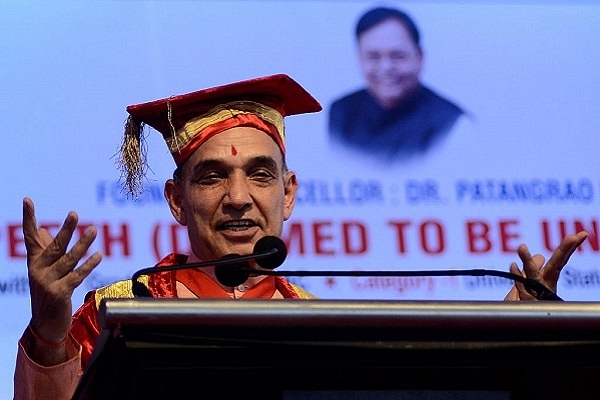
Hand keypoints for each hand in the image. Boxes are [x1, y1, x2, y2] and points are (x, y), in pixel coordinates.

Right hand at [23, 197, 101, 361]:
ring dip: (83, 244)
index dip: (28, 218)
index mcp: (34, 261)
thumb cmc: (47, 292)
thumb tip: (45, 230)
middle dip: (65, 229)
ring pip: (68, 259)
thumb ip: (45, 250)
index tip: (27, 200)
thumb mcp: (44, 271)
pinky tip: (98, 255)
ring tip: (94, 230)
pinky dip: (88, 265)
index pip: (30, 236)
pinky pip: (77, 275)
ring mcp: (48, 282)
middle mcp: (38, 270)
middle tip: (74, 213)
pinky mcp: (60, 294)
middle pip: (54, 246)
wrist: (45, 325)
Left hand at [504, 231, 587, 299]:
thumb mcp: (527, 284)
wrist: (517, 327)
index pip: (559, 261)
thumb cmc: (522, 306)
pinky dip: (517, 278)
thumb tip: (540, 256)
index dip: (568, 247)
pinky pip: (521, 289)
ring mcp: (536, 296)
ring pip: (534, 277)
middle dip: (564, 251)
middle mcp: (545, 287)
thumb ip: (533, 270)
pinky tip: (512, 265)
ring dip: (528, 263)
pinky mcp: (526, 304)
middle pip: (556, 267)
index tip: (581, 234)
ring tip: (521, 248)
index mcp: (547, 280)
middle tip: (575, 236)